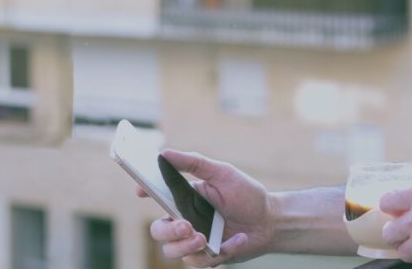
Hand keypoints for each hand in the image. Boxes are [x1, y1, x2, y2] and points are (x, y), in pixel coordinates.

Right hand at [142, 149, 274, 266]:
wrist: (270, 221)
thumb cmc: (246, 194)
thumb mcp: (222, 173)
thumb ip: (194, 163)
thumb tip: (165, 153)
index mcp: (184, 198)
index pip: (156, 196)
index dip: (145, 192)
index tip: (141, 191)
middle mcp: (185, 220)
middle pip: (158, 231)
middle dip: (168, 231)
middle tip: (186, 226)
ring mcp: (194, 240)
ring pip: (171, 251)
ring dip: (185, 246)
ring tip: (204, 238)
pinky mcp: (207, 257)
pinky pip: (199, 262)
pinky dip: (218, 253)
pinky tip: (237, 240)